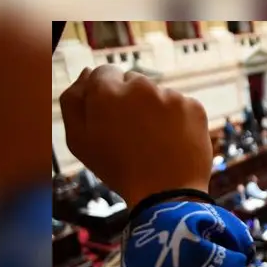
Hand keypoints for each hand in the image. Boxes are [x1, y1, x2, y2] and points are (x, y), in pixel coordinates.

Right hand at [60, 65, 212, 207]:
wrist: (166, 194)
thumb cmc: (118, 169)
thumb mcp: (78, 140)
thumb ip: (73, 101)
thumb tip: (85, 73)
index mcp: (107, 91)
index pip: (103, 73)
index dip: (105, 95)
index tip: (110, 116)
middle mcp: (140, 85)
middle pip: (132, 81)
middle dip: (130, 99)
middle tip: (132, 132)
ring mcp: (170, 95)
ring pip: (157, 94)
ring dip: (153, 109)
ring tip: (153, 141)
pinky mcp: (194, 106)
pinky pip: (180, 105)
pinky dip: (176, 119)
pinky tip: (171, 141)